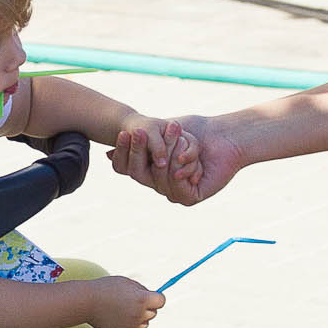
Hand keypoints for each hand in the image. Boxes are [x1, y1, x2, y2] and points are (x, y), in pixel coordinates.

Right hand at [85, 275, 164, 327]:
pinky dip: (128, 324)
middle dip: (146, 307)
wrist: (86, 302)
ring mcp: (131, 326)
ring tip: (123, 308)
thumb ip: (142, 290)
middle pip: (153, 313)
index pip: (161, 301)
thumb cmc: (107, 288)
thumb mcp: (127, 283)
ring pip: (144, 323)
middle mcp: (139, 314)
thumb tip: (155, 299)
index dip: (156, 298)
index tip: (150, 296)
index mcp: (142, 299)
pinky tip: (116, 316)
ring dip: (139, 317)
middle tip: (131, 300)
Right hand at [108, 114, 241, 206]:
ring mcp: (176, 193)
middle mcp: (162, 185)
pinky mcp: (192, 198)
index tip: (124, 132)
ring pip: (160, 178)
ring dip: (169, 153)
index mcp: (152, 173)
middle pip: (140, 173)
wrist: (222, 136)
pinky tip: (190, 156)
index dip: (125, 151)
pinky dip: (183, 168)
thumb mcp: (158, 133)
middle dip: (140, 148)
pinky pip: (178, 186)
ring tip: (174, 132)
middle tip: (138, 130)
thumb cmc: (192, 131)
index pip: (128, 168)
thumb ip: (134, 145)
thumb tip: (106, 155)